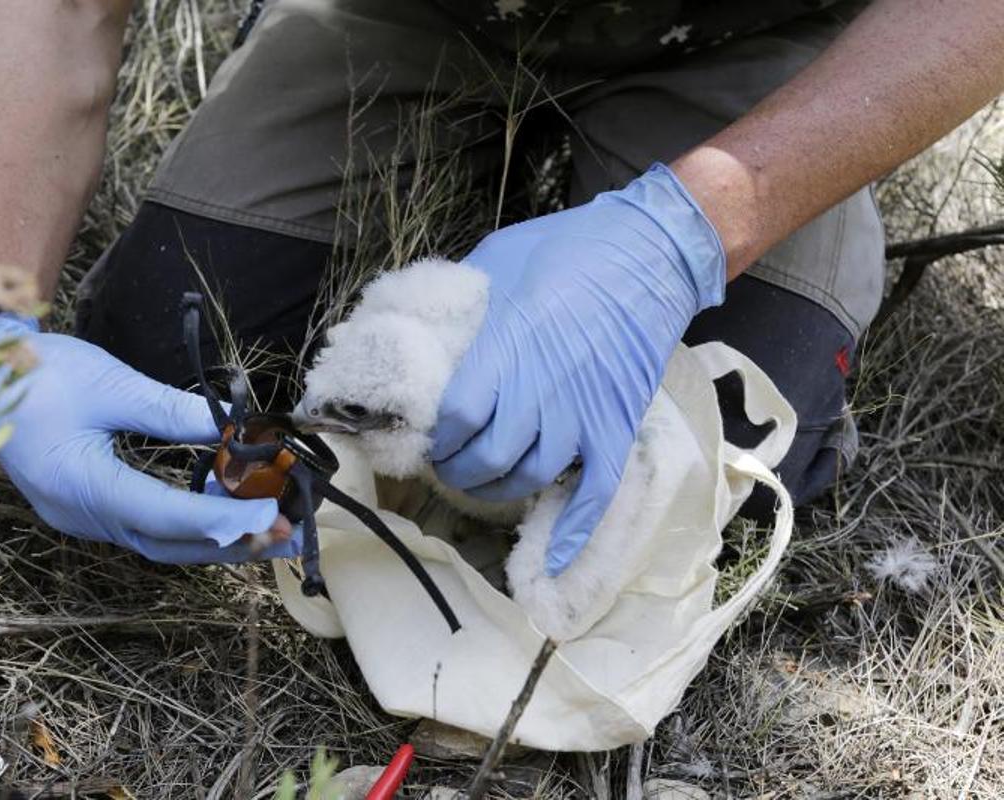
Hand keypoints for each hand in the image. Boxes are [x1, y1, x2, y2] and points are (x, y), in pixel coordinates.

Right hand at [0, 299, 296, 563]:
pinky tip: (228, 510)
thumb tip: (230, 427)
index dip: (220, 519)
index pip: (163, 514)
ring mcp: (81, 516)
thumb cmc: (36, 372)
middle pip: (168, 545)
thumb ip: (169, 410)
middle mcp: (80, 514)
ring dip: (217, 540)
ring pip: (159, 543)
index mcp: (79, 483)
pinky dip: (191, 524)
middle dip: (231, 544)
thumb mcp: (109, 383)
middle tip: (290, 537)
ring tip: (274, 531)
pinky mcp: (87, 507)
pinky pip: (146, 528)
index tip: (271, 516)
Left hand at [430, 164, 725, 575]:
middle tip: (446, 462)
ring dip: (496, 489)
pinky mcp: (615, 427)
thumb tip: (428, 331)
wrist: (650, 253)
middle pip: (486, 457)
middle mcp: (542, 392)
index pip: (456, 420)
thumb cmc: (568, 249)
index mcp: (506, 349)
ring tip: (481, 478)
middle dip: (456, 469)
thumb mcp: (497, 260)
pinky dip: (575, 530)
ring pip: (529, 478)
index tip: (426, 434)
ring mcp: (582, 416)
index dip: (435, 437)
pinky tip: (555, 558)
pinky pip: (596, 492)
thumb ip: (462, 303)